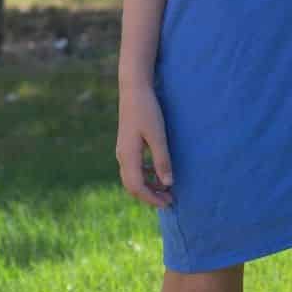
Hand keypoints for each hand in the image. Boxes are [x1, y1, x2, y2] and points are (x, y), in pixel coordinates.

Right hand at [116, 81, 173, 208]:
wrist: (133, 89)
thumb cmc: (147, 110)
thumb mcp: (158, 135)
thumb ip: (162, 159)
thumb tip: (168, 183)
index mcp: (128, 156)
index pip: (137, 187)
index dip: (152, 198)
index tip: (168, 203)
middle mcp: (122, 156)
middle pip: (133, 186)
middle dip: (150, 196)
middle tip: (169, 200)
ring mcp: (123, 150)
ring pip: (133, 177)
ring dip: (148, 186)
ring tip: (166, 189)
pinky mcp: (127, 144)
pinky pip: (134, 167)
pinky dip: (146, 175)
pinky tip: (158, 173)